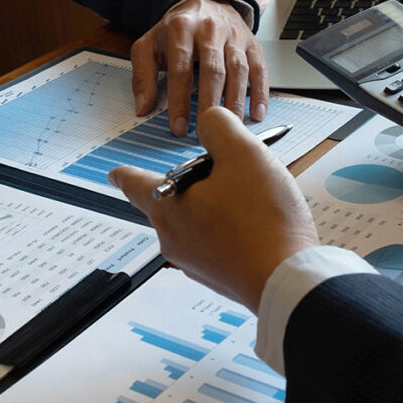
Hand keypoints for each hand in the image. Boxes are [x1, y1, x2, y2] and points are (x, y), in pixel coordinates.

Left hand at [108, 107, 317, 310]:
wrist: (289, 280)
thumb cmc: (264, 220)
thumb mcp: (243, 154)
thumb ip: (219, 127)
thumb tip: (209, 123)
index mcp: (167, 208)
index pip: (134, 184)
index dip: (125, 173)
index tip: (113, 173)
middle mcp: (173, 240)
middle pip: (175, 198)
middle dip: (199, 182)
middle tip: (231, 172)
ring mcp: (195, 262)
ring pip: (199, 220)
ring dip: (220, 204)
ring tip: (255, 199)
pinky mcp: (219, 277)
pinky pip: (218, 242)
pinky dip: (234, 228)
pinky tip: (261, 223)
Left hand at [130, 0, 268, 136]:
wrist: (205, 3)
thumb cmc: (176, 30)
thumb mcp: (149, 46)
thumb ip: (142, 76)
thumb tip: (143, 108)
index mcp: (181, 29)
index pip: (180, 69)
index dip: (180, 101)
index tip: (179, 126)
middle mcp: (210, 30)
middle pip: (213, 71)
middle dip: (210, 104)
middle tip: (207, 131)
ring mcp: (234, 36)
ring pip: (238, 70)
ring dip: (235, 102)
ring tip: (230, 128)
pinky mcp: (252, 44)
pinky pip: (259, 69)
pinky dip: (260, 92)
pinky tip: (257, 113)